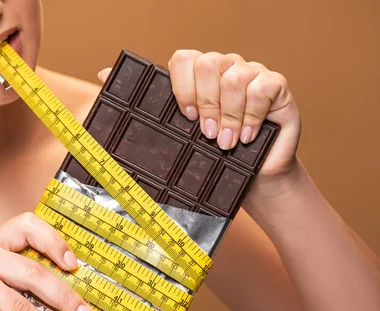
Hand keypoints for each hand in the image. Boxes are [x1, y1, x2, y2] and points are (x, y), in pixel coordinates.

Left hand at [98, 51, 300, 180]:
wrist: (252, 182)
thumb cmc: (213, 159)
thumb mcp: (177, 137)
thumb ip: (147, 106)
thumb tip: (104, 75)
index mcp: (199, 76)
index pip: (184, 59)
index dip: (182, 87)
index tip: (185, 118)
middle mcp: (224, 68)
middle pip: (208, 63)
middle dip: (206, 104)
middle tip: (206, 136)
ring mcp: (251, 74)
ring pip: (235, 76)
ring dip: (229, 116)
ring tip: (226, 143)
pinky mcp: (276, 86)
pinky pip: (262, 87)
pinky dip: (252, 115)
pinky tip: (247, 136)